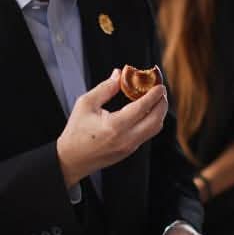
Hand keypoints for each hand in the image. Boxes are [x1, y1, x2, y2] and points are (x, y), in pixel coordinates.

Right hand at [57, 69, 167, 186]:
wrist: (71, 159)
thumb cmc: (76, 132)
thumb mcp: (86, 104)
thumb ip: (105, 88)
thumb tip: (119, 74)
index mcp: (115, 126)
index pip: (143, 107)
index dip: (154, 94)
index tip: (159, 84)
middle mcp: (126, 138)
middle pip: (156, 120)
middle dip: (162, 103)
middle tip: (160, 90)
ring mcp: (130, 147)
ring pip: (155, 129)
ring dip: (159, 113)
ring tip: (156, 100)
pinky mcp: (129, 151)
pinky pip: (147, 134)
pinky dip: (152, 121)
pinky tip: (146, 111)